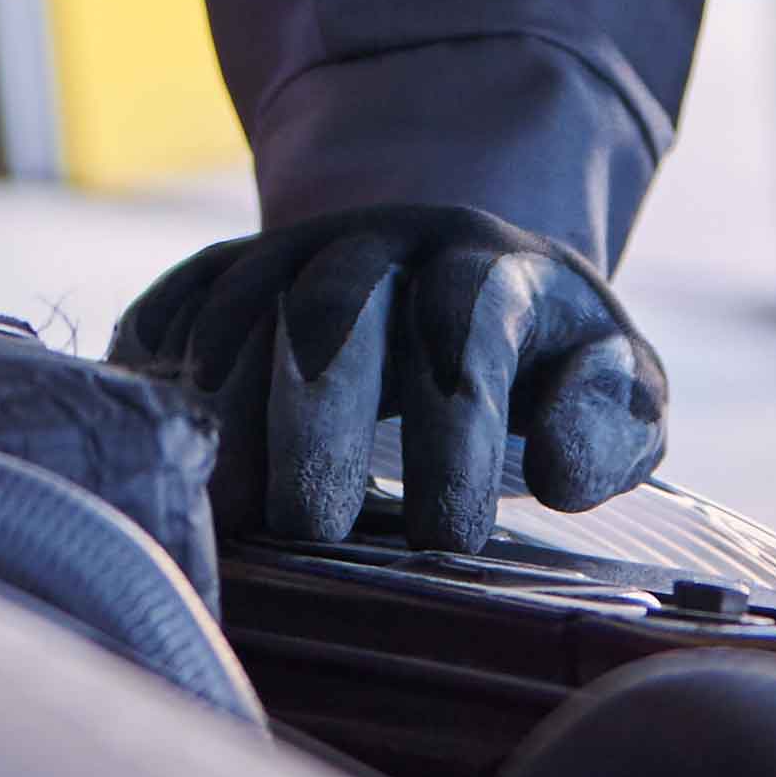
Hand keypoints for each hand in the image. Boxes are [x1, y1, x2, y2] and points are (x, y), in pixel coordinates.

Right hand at [111, 203, 668, 555]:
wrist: (452, 265)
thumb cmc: (543, 359)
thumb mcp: (615, 385)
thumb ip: (611, 426)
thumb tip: (560, 472)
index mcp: (490, 264)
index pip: (466, 323)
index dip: (455, 425)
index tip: (450, 538)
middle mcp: (386, 238)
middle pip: (338, 304)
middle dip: (318, 418)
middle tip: (307, 528)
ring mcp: (300, 244)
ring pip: (248, 304)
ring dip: (229, 409)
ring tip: (224, 512)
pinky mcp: (231, 265)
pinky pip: (183, 296)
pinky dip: (163, 359)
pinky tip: (160, 434)